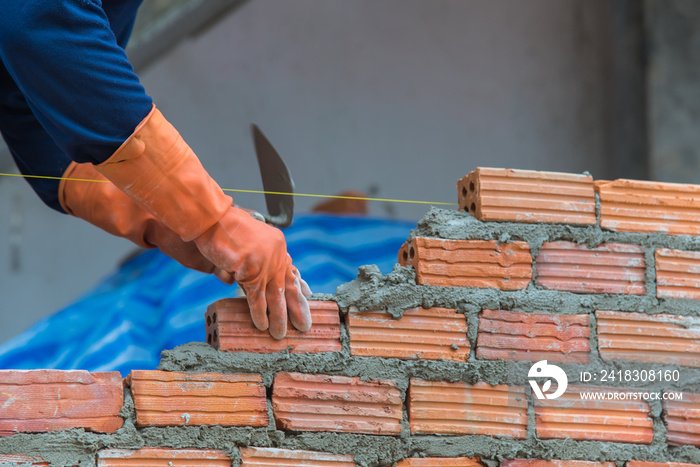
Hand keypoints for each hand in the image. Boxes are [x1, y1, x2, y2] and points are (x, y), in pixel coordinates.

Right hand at [194, 206, 311, 337]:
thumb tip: (256, 287)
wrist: (211, 219)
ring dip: (278, 317)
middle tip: (304, 325)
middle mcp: (276, 252)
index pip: (291, 270)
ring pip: (274, 295)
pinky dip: (259, 313)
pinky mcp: (252, 270)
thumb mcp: (247, 245)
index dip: (299, 286)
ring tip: (280, 333)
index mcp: (277, 244)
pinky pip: (257, 297)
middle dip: (296, 308)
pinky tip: (262, 325)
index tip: (307, 296)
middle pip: (288, 286)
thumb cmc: (223, 230)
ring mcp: (266, 261)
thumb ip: (256, 263)